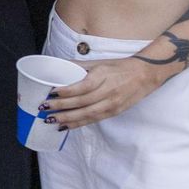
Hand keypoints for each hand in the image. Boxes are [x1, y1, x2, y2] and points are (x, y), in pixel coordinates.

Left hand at [42, 56, 164, 128]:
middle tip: (44, 108)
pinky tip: (66, 125)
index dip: (66, 91)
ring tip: (51, 120)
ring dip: (67, 118)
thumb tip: (57, 65)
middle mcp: (108, 91)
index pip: (82, 86)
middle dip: (61, 107)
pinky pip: (94, 119)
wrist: (145, 75)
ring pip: (87, 114)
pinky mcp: (114, 112)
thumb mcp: (99, 62)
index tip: (51, 92)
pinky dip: (79, 123)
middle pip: (82, 102)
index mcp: (103, 76)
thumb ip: (78, 66)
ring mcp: (112, 104)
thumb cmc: (119, 67)